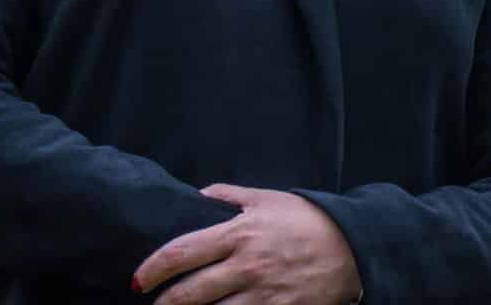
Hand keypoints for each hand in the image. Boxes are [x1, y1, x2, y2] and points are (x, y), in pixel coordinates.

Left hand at [131, 183, 362, 304]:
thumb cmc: (306, 219)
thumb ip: (228, 195)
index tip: (138, 280)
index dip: (153, 269)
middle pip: (190, 293)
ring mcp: (264, 295)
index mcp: (239, 232)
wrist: (353, 246)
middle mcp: (247, 265)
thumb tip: (198, 195)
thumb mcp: (267, 198)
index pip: (182, 252)